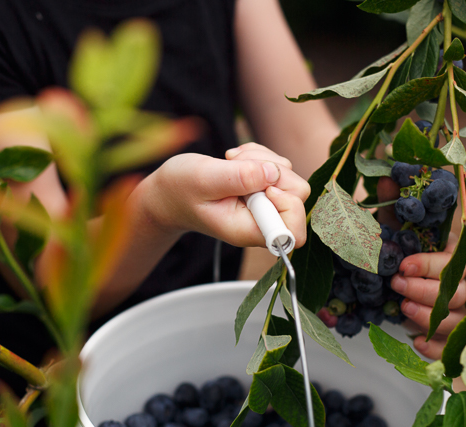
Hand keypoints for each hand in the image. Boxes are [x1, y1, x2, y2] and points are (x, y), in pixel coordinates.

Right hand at [140, 143, 309, 248]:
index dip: (287, 202)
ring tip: (231, 161)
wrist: (167, 192)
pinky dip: (259, 156)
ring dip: (262, 159)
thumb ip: (238, 177)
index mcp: (248, 229)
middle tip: (240, 166)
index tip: (263, 187)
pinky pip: (277, 166)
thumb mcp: (203, 179)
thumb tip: (273, 173)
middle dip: (274, 171)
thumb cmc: (179, 190)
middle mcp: (261, 220)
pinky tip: (235, 159)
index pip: (293, 231)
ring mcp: (264, 205)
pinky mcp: (262, 188)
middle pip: (297, 195)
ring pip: (288, 175)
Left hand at [389, 232, 465, 359]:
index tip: (403, 267)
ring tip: (404, 307)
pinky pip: (451, 348)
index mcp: (461, 260)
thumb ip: (407, 239)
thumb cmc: (414, 260)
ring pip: (456, 321)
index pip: (453, 263)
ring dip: (427, 316)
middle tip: (397, 284)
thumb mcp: (412, 242)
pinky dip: (435, 349)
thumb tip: (386, 241)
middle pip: (456, 294)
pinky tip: (417, 341)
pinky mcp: (454, 338)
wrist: (415, 283)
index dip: (428, 265)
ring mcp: (465, 315)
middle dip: (422, 291)